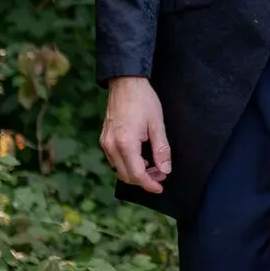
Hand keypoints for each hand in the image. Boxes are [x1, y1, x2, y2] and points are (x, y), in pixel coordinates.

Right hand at [100, 75, 170, 192]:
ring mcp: (105, 143)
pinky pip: (115, 160)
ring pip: (119, 170)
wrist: (125, 83)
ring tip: (153, 165)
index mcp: (126, 143)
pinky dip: (127, 164)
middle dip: (144, 180)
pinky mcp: (104, 139)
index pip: (137, 174)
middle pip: (126, 176)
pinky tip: (140, 156)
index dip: (150, 184)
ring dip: (135, 173)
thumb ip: (161, 150)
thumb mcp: (157, 124)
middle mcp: (111, 146)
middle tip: (161, 174)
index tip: (160, 187)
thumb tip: (165, 170)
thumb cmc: (143, 101)